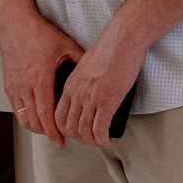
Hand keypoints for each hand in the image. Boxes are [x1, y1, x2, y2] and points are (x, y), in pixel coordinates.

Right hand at [0, 2, 82, 143]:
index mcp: (40, 78)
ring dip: (37, 127)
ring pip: (24, 118)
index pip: (46, 114)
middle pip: (35, 121)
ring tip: (49, 129)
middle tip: (59, 136)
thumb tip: (95, 70)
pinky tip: (35, 116)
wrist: (15, 25)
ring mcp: (14, 87)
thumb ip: (80, 60)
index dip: (54, 131)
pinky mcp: (9, 85)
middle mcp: (25, 86)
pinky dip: (26, 117)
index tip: (61, 141)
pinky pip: (16, 110)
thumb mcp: (65, 45)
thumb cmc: (38, 34)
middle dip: (48, 133)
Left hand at [54, 29, 144, 148]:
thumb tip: (89, 89)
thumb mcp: (87, 63)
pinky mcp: (106, 102)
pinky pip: (100, 130)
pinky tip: (108, 139)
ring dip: (92, 141)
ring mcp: (90, 99)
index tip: (75, 132)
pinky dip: (103, 139)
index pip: (59, 115)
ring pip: (84, 132)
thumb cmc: (111, 47)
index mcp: (71, 84)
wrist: (123, 41)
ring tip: (100, 141)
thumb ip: (83, 79)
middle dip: (79, 138)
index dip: (66, 129)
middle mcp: (77, 93)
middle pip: (69, 127)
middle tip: (89, 139)